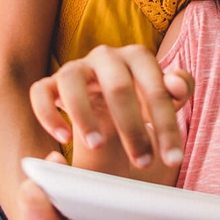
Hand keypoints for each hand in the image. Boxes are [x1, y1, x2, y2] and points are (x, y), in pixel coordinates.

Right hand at [29, 44, 191, 168]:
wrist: (108, 111)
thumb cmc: (142, 103)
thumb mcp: (165, 101)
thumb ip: (179, 89)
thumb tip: (176, 85)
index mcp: (138, 56)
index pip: (156, 87)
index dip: (167, 125)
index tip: (174, 160)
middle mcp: (105, 56)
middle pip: (117, 86)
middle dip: (132, 128)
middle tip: (143, 163)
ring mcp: (76, 68)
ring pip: (71, 80)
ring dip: (84, 115)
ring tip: (98, 146)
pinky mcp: (50, 83)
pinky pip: (40, 91)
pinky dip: (48, 114)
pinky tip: (63, 138)